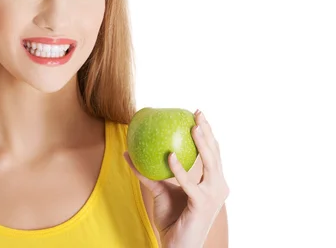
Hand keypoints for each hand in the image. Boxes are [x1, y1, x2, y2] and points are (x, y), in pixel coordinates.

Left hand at [124, 110, 228, 247]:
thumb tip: (128, 153)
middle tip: (197, 112)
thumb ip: (149, 173)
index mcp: (213, 182)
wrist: (177, 245)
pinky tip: (169, 156)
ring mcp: (213, 196)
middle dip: (208, 131)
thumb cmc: (172, 218)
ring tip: (193, 127)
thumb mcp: (159, 190)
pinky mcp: (202, 205)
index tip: (197, 114)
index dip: (208, 132)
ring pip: (210, 164)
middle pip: (216, 154)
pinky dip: (180, 169)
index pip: (213, 152)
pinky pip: (189, 183)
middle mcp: (218, 187)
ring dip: (202, 144)